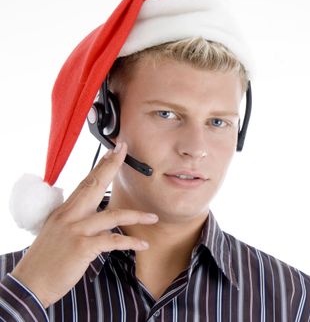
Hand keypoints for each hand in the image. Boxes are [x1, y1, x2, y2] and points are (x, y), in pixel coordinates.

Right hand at [10, 142, 158, 307]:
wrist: (30, 283)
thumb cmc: (46, 260)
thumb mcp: (58, 234)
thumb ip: (78, 223)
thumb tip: (99, 220)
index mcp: (64, 212)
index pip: (85, 183)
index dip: (100, 166)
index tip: (113, 151)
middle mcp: (69, 217)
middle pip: (94, 186)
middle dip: (110, 167)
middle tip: (124, 151)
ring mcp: (76, 231)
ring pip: (112, 216)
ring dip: (136, 216)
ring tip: (153, 217)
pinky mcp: (82, 247)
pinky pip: (113, 241)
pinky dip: (130, 243)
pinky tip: (143, 245)